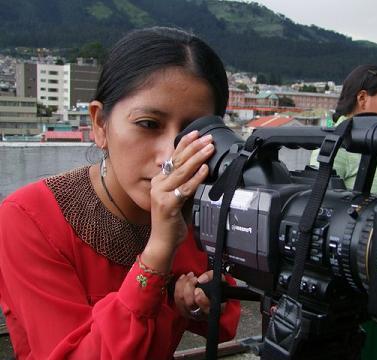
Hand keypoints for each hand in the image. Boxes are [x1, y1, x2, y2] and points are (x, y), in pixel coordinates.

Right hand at [142, 130, 213, 271]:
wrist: (163, 242)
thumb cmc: (174, 220)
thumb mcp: (182, 197)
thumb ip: (188, 183)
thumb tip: (203, 167)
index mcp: (160, 180)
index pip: (173, 157)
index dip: (185, 144)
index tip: (197, 132)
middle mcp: (158, 184)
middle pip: (178, 161)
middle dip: (194, 147)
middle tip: (207, 137)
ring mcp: (161, 194)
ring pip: (181, 172)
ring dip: (197, 158)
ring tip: (209, 148)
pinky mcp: (167, 205)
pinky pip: (185, 189)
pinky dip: (196, 178)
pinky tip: (205, 169)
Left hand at [174, 271, 213, 320]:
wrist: (212, 293)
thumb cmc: (217, 288)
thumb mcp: (220, 280)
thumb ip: (212, 277)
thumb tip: (201, 279)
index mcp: (213, 309)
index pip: (206, 309)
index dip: (201, 300)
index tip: (198, 289)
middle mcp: (200, 314)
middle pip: (190, 303)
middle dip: (189, 287)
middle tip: (194, 278)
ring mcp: (190, 313)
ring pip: (180, 300)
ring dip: (183, 284)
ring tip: (190, 275)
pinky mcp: (182, 309)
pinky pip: (176, 297)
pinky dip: (178, 285)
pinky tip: (184, 277)